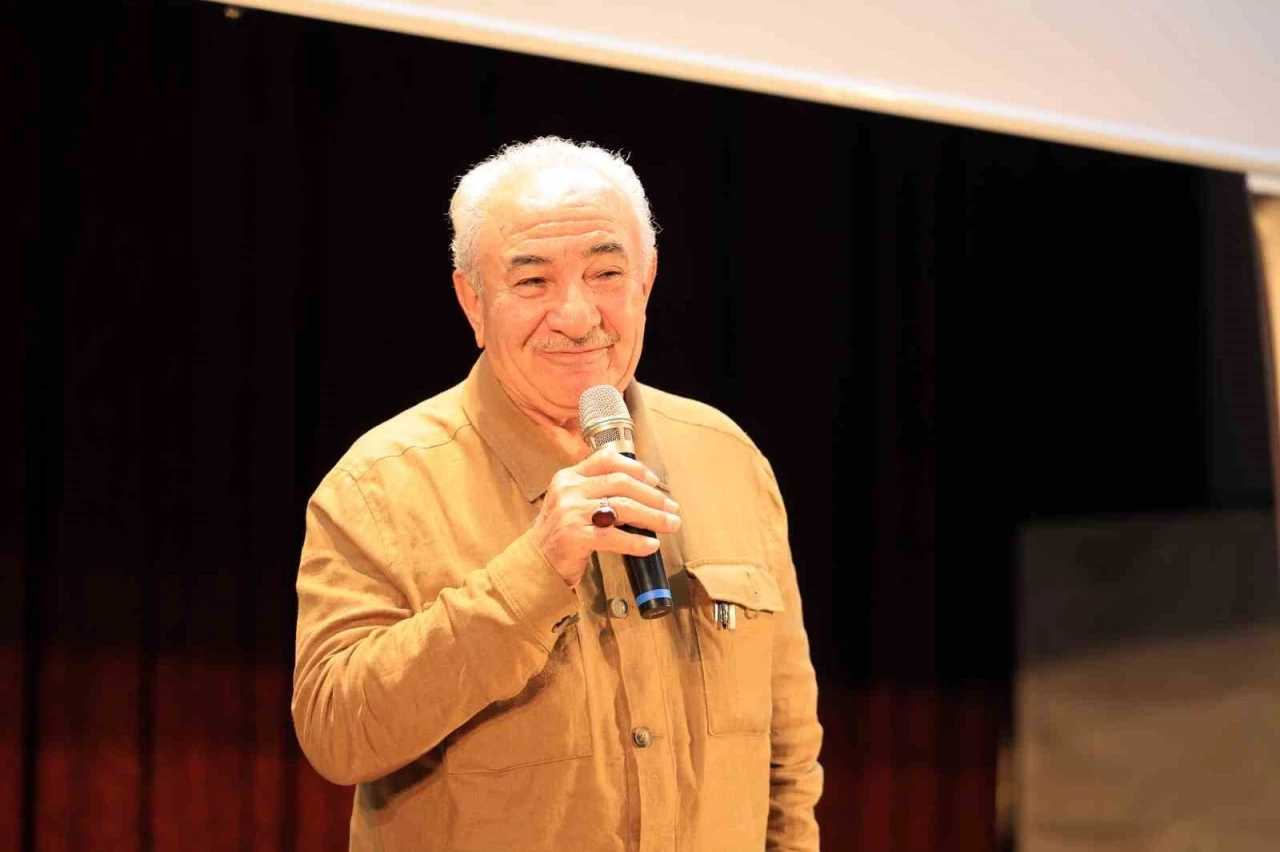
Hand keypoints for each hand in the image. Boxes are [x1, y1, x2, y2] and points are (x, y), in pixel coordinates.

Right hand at [531, 448, 681, 587]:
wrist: (535, 564)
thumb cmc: (560, 534)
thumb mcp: (571, 503)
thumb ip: (597, 492)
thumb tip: (643, 493)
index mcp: (569, 477)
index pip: (607, 459)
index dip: (636, 468)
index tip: (655, 481)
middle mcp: (569, 490)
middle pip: (621, 483)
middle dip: (653, 496)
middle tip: (672, 507)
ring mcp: (570, 513)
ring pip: (623, 507)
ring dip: (653, 516)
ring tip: (670, 524)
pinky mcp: (574, 537)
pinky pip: (614, 537)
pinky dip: (637, 542)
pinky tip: (651, 545)